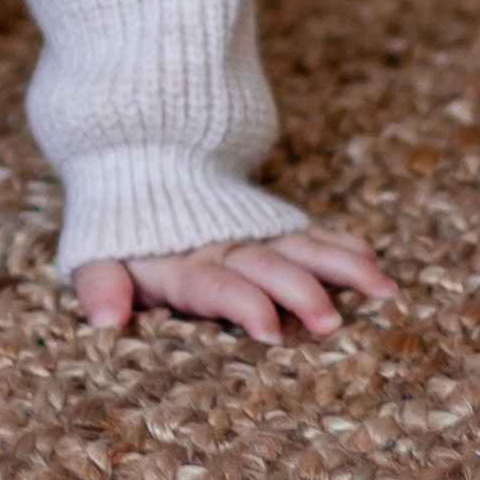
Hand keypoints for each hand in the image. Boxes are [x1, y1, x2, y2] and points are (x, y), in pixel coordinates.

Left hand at [74, 229, 393, 343]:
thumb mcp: (98, 252)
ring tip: (381, 290)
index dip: (240, 302)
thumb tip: (105, 323)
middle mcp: (225, 247)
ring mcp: (253, 235)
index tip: (267, 328)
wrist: (140, 150)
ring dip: (339, 268)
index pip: (214, 284)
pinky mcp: (272, 227)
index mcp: (182, 263)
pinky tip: (372, 264)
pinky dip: (341, 247)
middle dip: (299, 292)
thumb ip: (102, 283)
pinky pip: (311, 235)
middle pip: (267, 267)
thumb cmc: (122, 227)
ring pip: (301, 248)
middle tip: (330, 323)